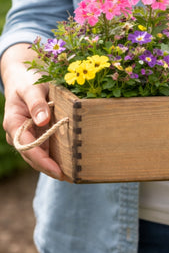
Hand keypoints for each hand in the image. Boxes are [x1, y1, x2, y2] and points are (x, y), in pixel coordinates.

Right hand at [1, 44, 64, 179]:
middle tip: (69, 178)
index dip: (42, 161)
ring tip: (71, 175)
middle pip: (32, 156)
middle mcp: (18, 132)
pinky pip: (44, 147)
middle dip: (48, 168)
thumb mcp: (32, 87)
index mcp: (14, 122)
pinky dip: (54, 155)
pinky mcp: (36, 131)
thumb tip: (41, 120)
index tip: (58, 170)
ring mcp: (27, 133)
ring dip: (52, 165)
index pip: (27, 147)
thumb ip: (36, 102)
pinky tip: (69, 162)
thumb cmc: (28, 79)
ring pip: (38, 154)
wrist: (24, 75)